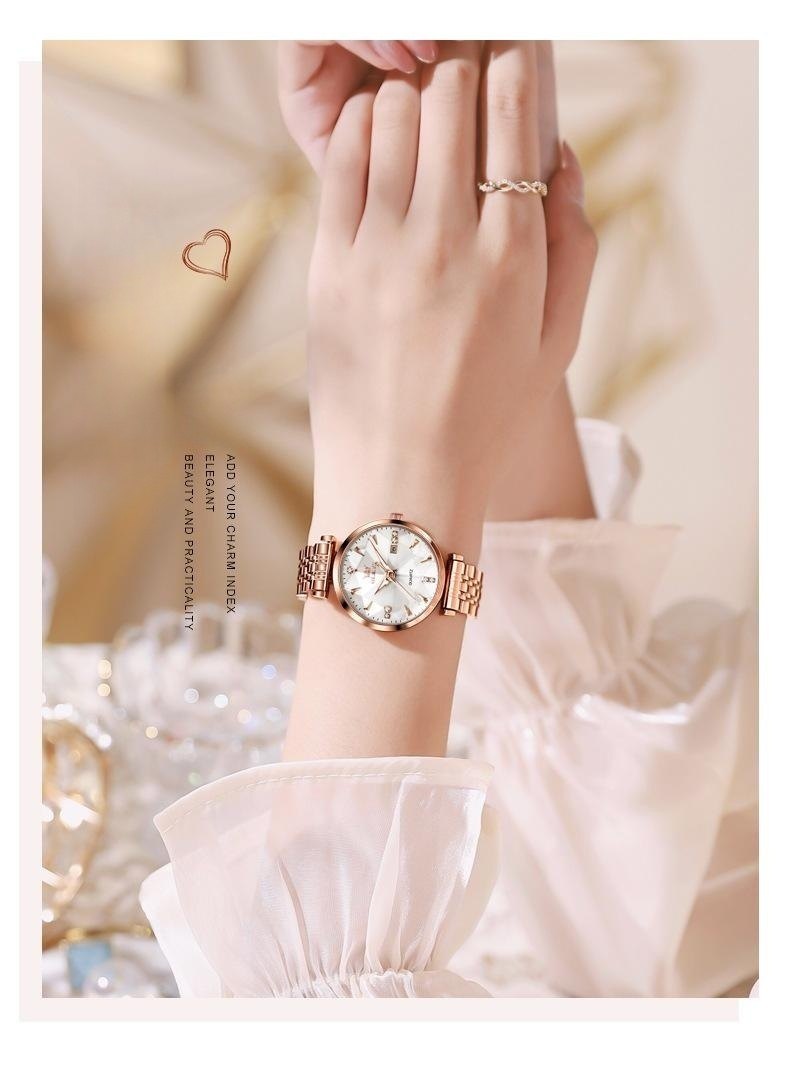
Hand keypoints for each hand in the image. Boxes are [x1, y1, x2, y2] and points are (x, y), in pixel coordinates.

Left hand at [308, 43, 596, 551]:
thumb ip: (575, 245)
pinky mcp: (328, 266)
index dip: (512, 68)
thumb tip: (565, 159)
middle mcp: (444, 242)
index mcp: (512, 258)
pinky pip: (339, 161)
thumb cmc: (487, 417)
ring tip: (416, 109)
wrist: (401, 478)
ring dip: (407, 96)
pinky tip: (371, 133)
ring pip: (388, 117)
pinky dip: (357, 127)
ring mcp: (379, 252)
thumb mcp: (557, 343)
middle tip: (461, 75)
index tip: (509, 56)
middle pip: (447, 100)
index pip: (513, 119)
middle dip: (459, 70)